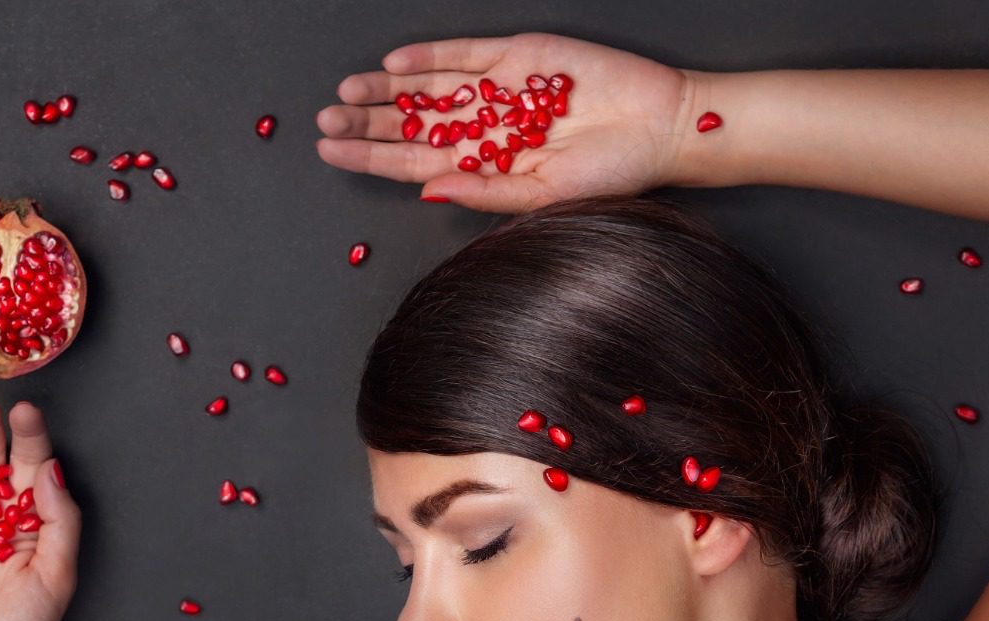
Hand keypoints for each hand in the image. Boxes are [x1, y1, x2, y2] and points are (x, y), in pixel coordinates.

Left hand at [315, 31, 692, 213]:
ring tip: (345, 92)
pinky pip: (466, 55)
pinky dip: (432, 58)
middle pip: (413, 123)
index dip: (372, 157)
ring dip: (388, 90)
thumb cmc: (612, 176)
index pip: (415, 162)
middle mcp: (485, 128)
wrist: (662, 129)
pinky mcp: (521, 55)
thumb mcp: (543, 196)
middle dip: (368, 121)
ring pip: (430, 88)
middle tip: (325, 119)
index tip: (332, 152)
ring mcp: (500, 89)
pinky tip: (396, 66)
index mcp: (485, 167)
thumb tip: (428, 192)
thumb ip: (485, 191)